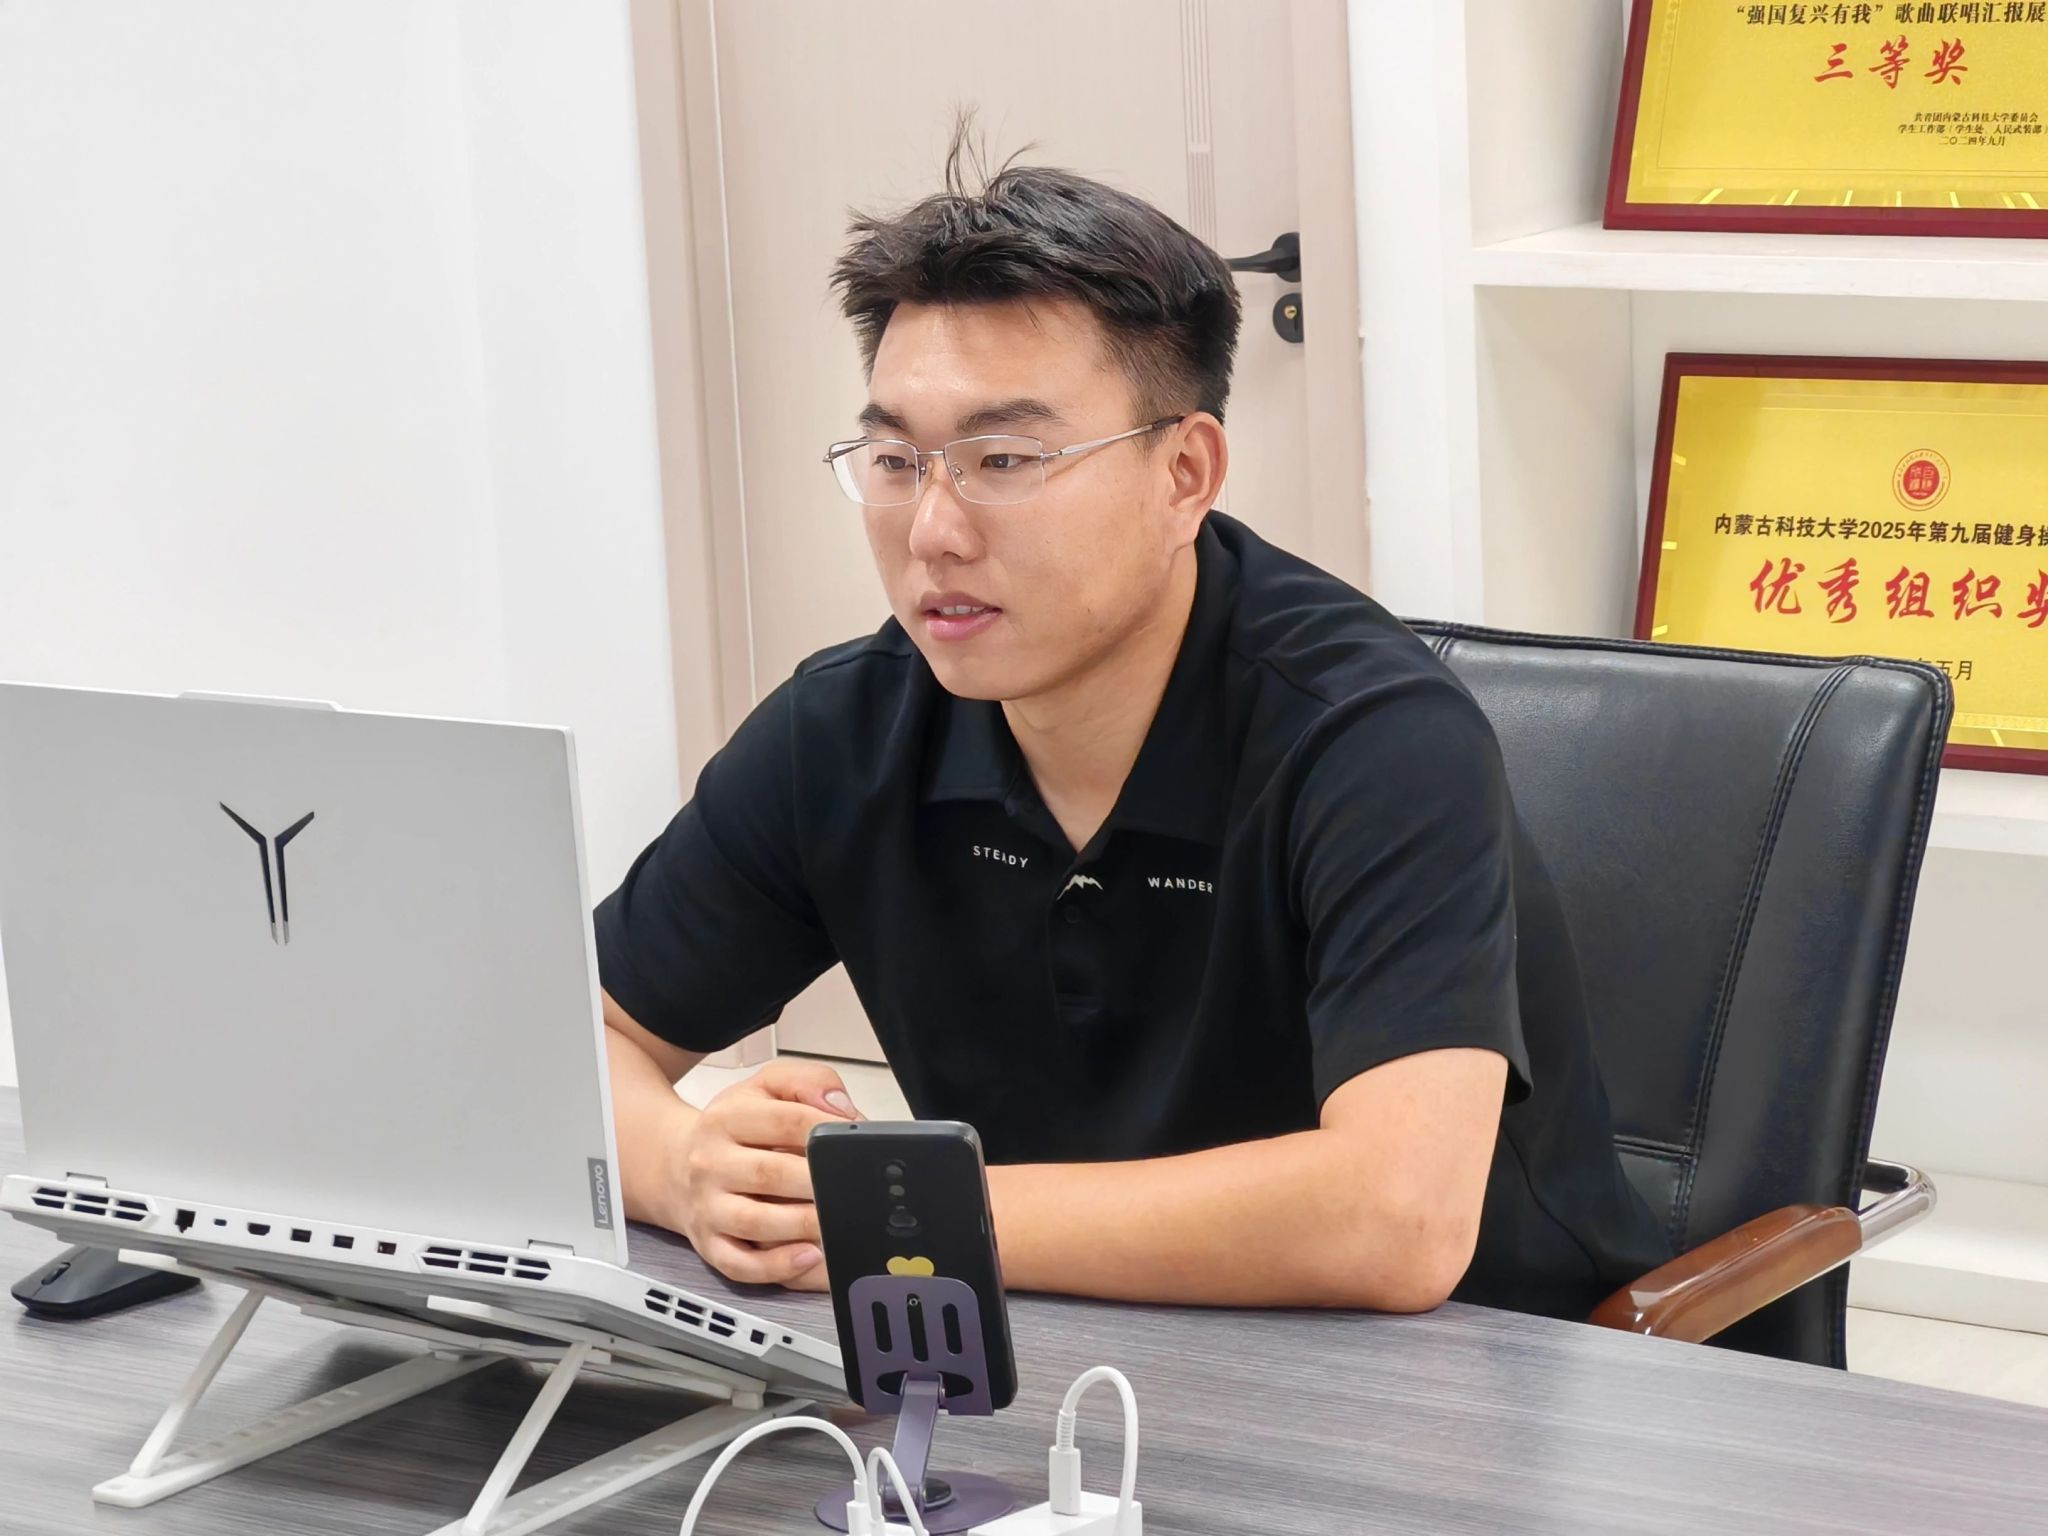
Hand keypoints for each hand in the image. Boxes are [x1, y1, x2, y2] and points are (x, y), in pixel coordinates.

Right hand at [669, 1058, 860, 1287]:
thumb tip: (841, 1108)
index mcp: (727, 1118)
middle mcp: (712, 1163)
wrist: (673, 1164)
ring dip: (802, 1225)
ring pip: (755, 1222)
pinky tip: (808, 1256)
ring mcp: (709, 1207)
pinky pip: (740, 1264)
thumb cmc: (730, 1128)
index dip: (826, 1130)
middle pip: (770, 1174)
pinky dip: (776, 1266)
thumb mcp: (765, 1086)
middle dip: (817, 1182)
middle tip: (853, 1188)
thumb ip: (809, 1081)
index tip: (854, 1139)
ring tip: (836, 1222)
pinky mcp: (709, 1244)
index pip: (785, 1121)